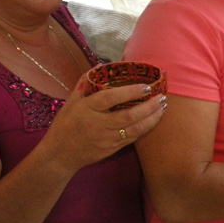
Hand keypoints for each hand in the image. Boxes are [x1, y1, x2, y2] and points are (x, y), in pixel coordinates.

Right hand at [38, 74, 166, 172]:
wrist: (60, 155)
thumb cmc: (65, 125)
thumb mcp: (70, 102)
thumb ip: (84, 84)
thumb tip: (100, 67)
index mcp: (87, 108)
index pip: (111, 98)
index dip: (130, 92)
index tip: (146, 86)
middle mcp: (98, 124)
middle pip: (129, 115)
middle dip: (149, 106)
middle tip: (162, 97)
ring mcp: (106, 138)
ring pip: (135, 129)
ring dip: (152, 118)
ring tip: (163, 108)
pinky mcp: (112, 149)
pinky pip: (132, 138)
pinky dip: (145, 128)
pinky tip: (154, 120)